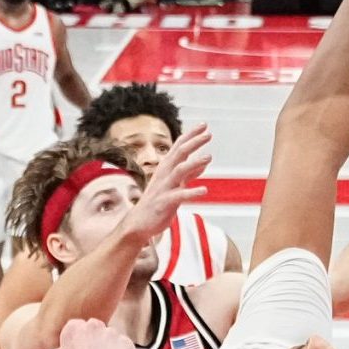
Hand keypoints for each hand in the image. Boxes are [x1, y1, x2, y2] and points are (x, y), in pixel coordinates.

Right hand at [51, 318, 138, 348]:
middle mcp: (93, 326)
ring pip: (114, 339)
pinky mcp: (127, 344)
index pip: (80, 327)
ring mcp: (112, 334)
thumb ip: (70, 347)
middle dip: (98, 343)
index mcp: (73, 328)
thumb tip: (76, 343)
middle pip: (98, 330)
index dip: (82, 341)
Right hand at [118, 122, 211, 242]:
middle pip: (179, 154)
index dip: (190, 135)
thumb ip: (189, 174)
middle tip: (209, 134)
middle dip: (193, 143)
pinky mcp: (164, 203)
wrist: (138, 224)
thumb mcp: (175, 185)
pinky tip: (204, 191)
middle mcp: (164, 175)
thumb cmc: (158, 202)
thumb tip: (204, 162)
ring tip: (209, 157)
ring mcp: (163, 188)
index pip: (178, 147)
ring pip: (178, 171)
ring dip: (194, 163)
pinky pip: (178, 196)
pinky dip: (191, 192)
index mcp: (166, 169)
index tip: (203, 125)